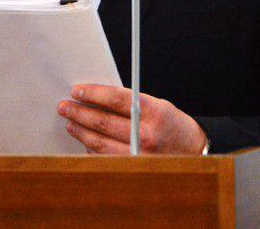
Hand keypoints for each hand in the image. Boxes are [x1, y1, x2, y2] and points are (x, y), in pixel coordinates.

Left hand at [57, 84, 206, 153]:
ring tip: (70, 122)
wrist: (194, 151)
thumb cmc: (172, 125)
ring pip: (100, 142)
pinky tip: (85, 139)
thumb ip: (130, 102)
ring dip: (81, 131)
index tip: (77, 91)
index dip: (93, 93)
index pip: (116, 98)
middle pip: (103, 122)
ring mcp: (139, 154)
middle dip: (80, 113)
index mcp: (153, 112)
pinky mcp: (134, 168)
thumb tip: (97, 98)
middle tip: (64, 107)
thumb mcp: (158, 105)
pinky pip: (105, 158)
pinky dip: (92, 148)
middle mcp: (145, 134)